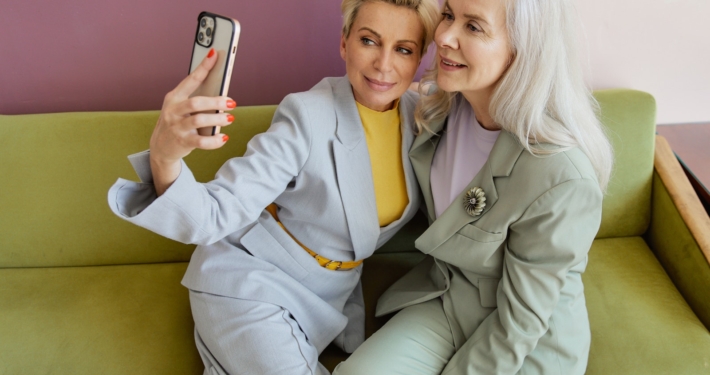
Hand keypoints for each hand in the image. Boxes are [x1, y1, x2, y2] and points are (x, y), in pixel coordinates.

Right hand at [149, 48, 236, 194]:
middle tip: (231, 102)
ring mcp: (176, 127)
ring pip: (198, 120)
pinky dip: (215, 140)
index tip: (214, 54)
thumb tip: (221, 90)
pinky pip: (201, 141)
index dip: (203, 67)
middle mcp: (173, 110)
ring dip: (217, 119)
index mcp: (174, 97)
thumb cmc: (177, 122)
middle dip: (215, 102)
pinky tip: (224, 137)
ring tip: (230, 118)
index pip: (191, 79)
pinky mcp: (182, 142)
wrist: (160, 147)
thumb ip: (197, 99)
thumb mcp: (181, 108)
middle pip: (196, 102)